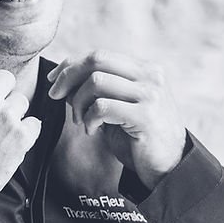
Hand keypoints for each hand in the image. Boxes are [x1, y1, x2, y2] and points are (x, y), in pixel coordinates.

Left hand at [47, 51, 185, 190]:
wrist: (169, 167)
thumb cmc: (138, 138)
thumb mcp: (117, 107)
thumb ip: (97, 90)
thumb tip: (63, 79)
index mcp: (145, 69)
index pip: (100, 55)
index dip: (71, 65)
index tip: (53, 79)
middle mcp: (151, 76)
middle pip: (97, 60)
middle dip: (69, 76)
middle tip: (55, 95)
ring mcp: (150, 95)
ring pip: (96, 82)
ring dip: (78, 102)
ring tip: (80, 120)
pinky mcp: (145, 116)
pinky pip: (102, 107)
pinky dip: (89, 118)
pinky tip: (92, 130)